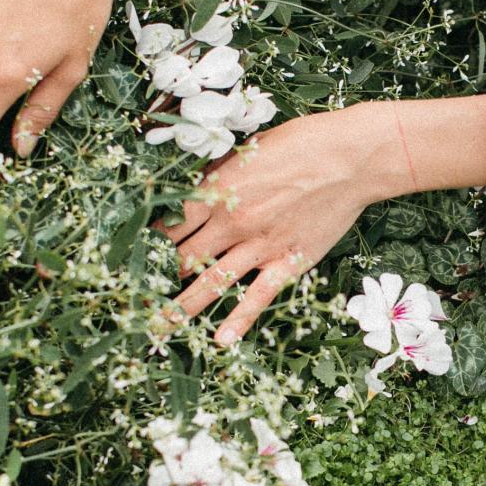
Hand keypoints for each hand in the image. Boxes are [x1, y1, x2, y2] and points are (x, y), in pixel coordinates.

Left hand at [154, 107, 386, 344]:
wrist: (351, 158)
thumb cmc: (303, 144)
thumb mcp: (250, 150)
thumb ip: (221, 175)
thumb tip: (198, 189)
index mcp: (219, 191)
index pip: (170, 223)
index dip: (149, 241)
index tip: (135, 256)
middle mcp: (232, 222)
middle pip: (183, 257)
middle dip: (156, 279)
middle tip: (135, 299)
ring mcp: (259, 246)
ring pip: (211, 282)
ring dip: (182, 308)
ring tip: (158, 328)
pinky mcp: (288, 262)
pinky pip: (259, 297)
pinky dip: (239, 320)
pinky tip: (220, 341)